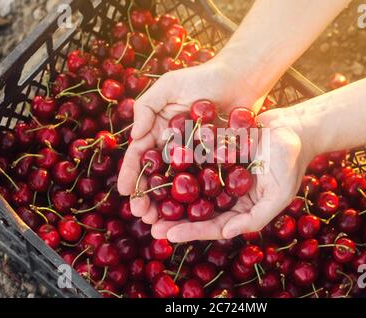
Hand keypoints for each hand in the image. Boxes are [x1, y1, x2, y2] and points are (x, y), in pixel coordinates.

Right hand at [117, 59, 264, 220]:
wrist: (240, 80)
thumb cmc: (202, 79)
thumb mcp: (168, 86)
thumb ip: (147, 107)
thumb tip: (135, 136)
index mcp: (159, 131)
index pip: (140, 156)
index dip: (132, 174)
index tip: (125, 193)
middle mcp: (174, 147)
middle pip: (156, 176)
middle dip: (147, 196)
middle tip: (143, 215)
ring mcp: (195, 156)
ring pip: (177, 184)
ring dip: (167, 204)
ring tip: (160, 221)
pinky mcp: (215, 161)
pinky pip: (202, 181)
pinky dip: (195, 198)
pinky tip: (190, 214)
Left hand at [148, 108, 315, 241]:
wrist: (293, 127)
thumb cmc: (291, 162)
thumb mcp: (280, 194)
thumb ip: (256, 217)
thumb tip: (226, 233)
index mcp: (242, 208)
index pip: (214, 225)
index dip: (191, 232)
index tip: (168, 234)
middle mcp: (228, 194)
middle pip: (197, 210)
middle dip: (173, 218)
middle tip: (148, 223)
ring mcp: (220, 173)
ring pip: (191, 187)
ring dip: (169, 194)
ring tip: (146, 198)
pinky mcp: (215, 152)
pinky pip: (194, 159)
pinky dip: (178, 164)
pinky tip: (157, 165)